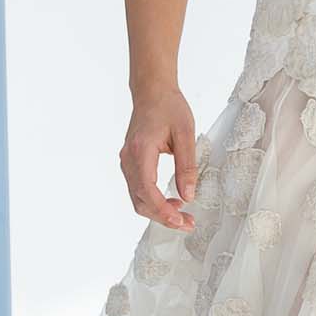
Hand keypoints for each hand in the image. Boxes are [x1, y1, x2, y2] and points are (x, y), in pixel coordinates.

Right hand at [121, 85, 199, 229]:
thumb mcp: (186, 134)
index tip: (180, 220)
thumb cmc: (169, 107)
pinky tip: (172, 201)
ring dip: (158, 211)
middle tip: (187, 224)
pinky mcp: (130, 162)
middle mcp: (128, 159)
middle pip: (140, 200)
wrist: (152, 91)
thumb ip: (187, 166)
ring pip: (137, 198)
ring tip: (182, 215)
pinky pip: (138, 189)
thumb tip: (189, 195)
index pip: (147, 190)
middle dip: (162, 217)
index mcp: (141, 150)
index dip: (162, 210)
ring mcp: (126, 161)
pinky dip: (152, 200)